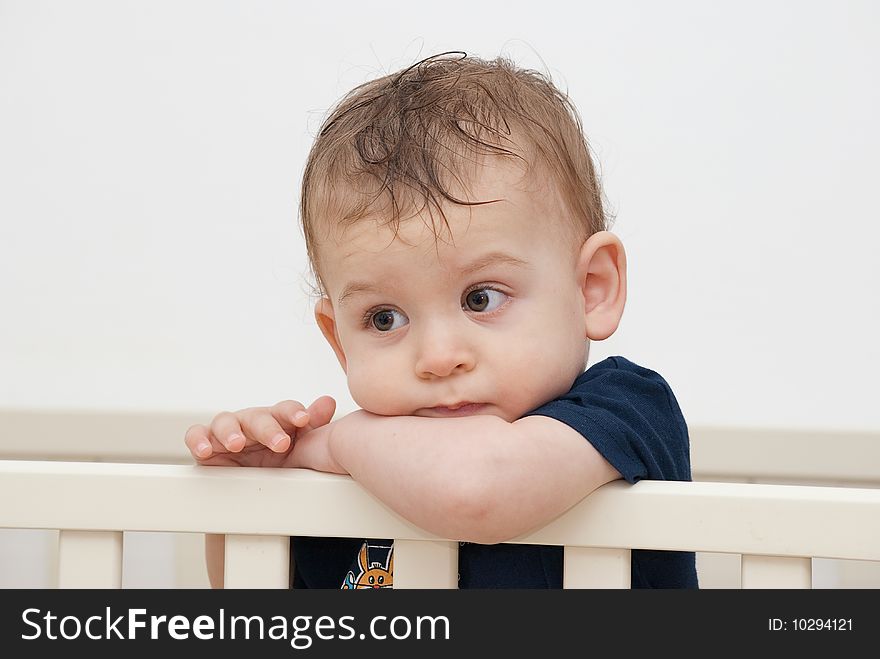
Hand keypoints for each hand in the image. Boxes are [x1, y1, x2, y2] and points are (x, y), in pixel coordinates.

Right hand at [184, 395, 335, 466]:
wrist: (253, 474)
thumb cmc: (277, 452)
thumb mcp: (300, 440)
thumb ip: (314, 422)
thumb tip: (328, 402)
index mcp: (276, 418)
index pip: (285, 409)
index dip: (294, 412)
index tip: (304, 419)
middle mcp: (251, 420)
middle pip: (257, 417)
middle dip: (267, 429)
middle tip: (279, 443)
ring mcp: (228, 429)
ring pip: (225, 422)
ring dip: (231, 432)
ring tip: (237, 444)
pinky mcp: (206, 442)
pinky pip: (197, 436)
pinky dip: (198, 440)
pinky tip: (205, 450)